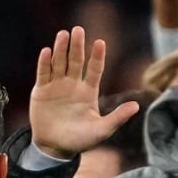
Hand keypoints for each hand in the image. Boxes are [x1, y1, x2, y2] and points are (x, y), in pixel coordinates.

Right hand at [29, 27, 139, 158]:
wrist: (55, 148)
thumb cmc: (81, 140)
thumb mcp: (102, 130)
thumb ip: (118, 117)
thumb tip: (137, 106)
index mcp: (88, 91)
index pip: (94, 69)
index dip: (97, 56)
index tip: (100, 42)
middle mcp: (73, 85)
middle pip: (75, 61)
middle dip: (77, 46)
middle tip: (78, 30)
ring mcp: (56, 86)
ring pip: (59, 63)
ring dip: (60, 49)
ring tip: (63, 34)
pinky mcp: (41, 91)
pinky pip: (43, 74)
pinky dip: (45, 63)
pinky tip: (47, 51)